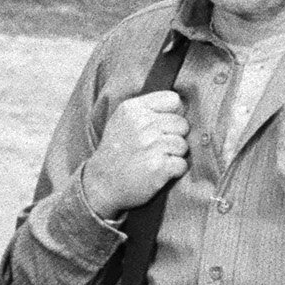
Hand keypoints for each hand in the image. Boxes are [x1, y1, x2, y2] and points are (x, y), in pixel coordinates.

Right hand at [78, 90, 189, 216]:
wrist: (101, 184)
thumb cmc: (116, 152)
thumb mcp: (120, 120)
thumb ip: (146, 109)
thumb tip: (181, 104)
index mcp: (132, 109)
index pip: (173, 100)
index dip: (173, 113)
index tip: (162, 125)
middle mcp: (142, 125)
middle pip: (182, 124)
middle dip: (174, 136)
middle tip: (155, 147)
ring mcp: (151, 145)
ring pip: (183, 145)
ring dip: (173, 155)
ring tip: (154, 159)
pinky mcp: (158, 167)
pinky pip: (182, 164)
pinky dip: (174, 171)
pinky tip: (158, 172)